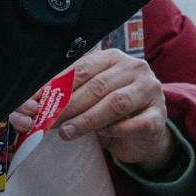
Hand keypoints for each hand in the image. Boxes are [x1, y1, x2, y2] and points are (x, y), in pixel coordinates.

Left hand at [9, 48, 172, 171]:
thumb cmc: (112, 112)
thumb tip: (36, 100)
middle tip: (48, 121)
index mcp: (115, 58)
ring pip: (115, 103)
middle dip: (69, 105)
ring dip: (87, 120)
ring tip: (66, 132)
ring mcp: (151, 91)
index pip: (84, 68)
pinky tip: (102, 137)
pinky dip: (115, 130)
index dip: (59, 85)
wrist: (145, 134)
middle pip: (98, 86)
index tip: (38, 101)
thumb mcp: (92, 96)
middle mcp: (136, 69)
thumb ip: (71, 93)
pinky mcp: (159, 117)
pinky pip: (134, 124)